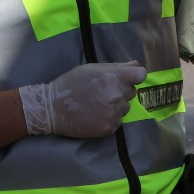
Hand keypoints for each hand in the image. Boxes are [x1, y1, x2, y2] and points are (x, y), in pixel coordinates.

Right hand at [18, 62, 145, 137]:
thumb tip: (135, 65)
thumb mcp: (92, 69)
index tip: (128, 78)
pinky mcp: (108, 127)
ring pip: (125, 107)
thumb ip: (116, 66)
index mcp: (113, 77)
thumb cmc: (71, 83)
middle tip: (103, 91)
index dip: (135, 75)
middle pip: (132, 91)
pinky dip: (110, 118)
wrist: (53, 108)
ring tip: (97, 104)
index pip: (140, 75)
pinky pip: (118, 121)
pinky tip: (95, 114)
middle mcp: (117, 95)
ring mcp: (113, 113)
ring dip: (116, 105)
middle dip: (122, 89)